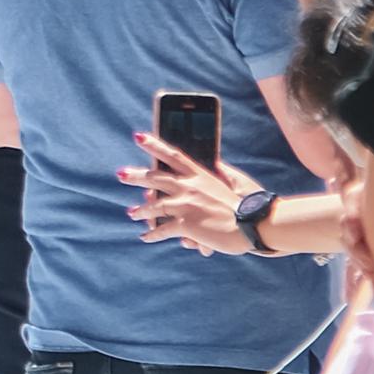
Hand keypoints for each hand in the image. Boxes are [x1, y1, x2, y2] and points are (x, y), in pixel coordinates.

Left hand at [126, 134, 260, 253]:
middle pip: (156, 178)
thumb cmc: (245, 206)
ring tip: (132, 213)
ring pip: (155, 206)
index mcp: (200, 175)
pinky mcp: (187, 225)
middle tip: (120, 174)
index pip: (173, 155)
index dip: (154, 145)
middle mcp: (189, 187)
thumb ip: (218, 175)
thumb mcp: (231, 184)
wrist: (253, 225)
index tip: (138, 136)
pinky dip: (152, 234)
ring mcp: (186, 205)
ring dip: (142, 211)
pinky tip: (145, 237)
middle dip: (136, 176)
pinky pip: (163, 229)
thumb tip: (215, 164)